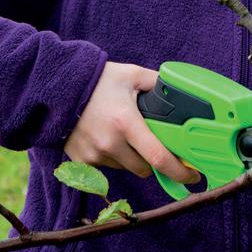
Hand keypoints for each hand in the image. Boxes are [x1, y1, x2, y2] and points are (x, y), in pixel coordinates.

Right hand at [64, 61, 200, 183]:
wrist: (58, 87)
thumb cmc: (98, 80)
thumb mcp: (132, 75)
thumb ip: (157, 83)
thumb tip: (180, 91)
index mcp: (126, 123)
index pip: (158, 157)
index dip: (179, 171)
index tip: (193, 177)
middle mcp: (110, 143)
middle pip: (144, 169)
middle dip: (152, 160)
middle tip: (149, 141)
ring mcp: (93, 154)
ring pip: (125, 168)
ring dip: (130, 158)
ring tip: (120, 133)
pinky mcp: (81, 161)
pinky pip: (106, 167)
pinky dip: (111, 157)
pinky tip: (104, 137)